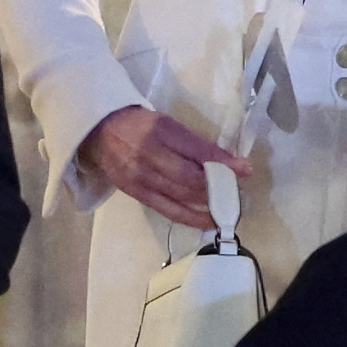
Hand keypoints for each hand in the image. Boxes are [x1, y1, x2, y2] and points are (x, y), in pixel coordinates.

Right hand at [79, 105, 246, 227]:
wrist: (100, 131)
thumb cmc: (140, 124)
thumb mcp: (169, 124)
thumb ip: (195, 144)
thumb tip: (228, 161)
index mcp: (160, 132)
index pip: (197, 151)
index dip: (223, 163)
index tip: (245, 170)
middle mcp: (149, 156)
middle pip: (189, 178)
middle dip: (217, 187)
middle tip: (237, 192)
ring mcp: (141, 178)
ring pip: (180, 197)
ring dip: (207, 205)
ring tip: (227, 210)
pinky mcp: (136, 194)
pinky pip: (167, 210)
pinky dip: (189, 218)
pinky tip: (206, 221)